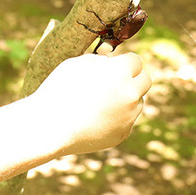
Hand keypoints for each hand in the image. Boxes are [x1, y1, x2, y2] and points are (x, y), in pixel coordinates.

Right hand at [30, 53, 149, 154]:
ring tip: (99, 102)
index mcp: (120, 71)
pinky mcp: (123, 134)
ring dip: (126, 98)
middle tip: (114, 81)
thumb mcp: (76, 64)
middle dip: (133, 78)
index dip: (123, 62)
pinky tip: (95, 117)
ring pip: (138, 102)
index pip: (135, 60)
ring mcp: (129, 116)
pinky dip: (117, 117)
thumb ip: (100, 60)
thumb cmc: (58, 90)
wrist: (49, 125)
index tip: (113, 65)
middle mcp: (130, 93)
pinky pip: (126, 120)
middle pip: (145, 80)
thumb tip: (112, 61)